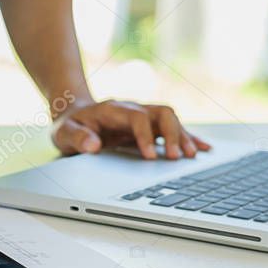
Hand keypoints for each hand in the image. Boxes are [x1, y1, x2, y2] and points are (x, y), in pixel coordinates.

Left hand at [53, 100, 210, 159]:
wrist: (73, 114)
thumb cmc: (70, 125)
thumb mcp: (64, 132)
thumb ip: (77, 137)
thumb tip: (93, 146)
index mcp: (114, 109)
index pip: (137, 117)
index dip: (146, 136)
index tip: (150, 156)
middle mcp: (133, 109)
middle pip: (161, 113)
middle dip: (172, 134)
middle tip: (176, 158)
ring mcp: (143, 116)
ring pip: (171, 120)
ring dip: (183, 137)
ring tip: (193, 157)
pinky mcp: (149, 126)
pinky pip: (173, 129)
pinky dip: (189, 138)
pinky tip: (203, 149)